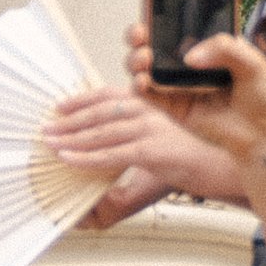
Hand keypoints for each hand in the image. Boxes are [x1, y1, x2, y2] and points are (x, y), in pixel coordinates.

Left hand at [41, 81, 229, 224]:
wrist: (220, 170)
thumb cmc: (187, 156)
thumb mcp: (155, 138)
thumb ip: (130, 135)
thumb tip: (99, 140)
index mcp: (149, 104)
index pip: (109, 95)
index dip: (82, 99)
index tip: (59, 106)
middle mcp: (149, 111)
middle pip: (100, 111)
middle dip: (69, 120)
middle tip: (45, 129)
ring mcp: (151, 129)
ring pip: (103, 131)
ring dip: (72, 137)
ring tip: (49, 142)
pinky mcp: (153, 151)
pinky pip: (113, 153)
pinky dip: (87, 156)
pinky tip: (68, 159)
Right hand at [125, 26, 265, 181]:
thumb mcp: (254, 63)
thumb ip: (224, 48)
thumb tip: (189, 57)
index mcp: (210, 48)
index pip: (180, 26)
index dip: (161, 17)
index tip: (152, 9)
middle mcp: (190, 66)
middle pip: (154, 44)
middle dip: (139, 36)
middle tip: (140, 34)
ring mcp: (180, 87)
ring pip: (145, 68)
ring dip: (135, 59)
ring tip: (144, 58)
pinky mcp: (174, 109)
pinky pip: (149, 95)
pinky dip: (139, 86)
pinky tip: (142, 80)